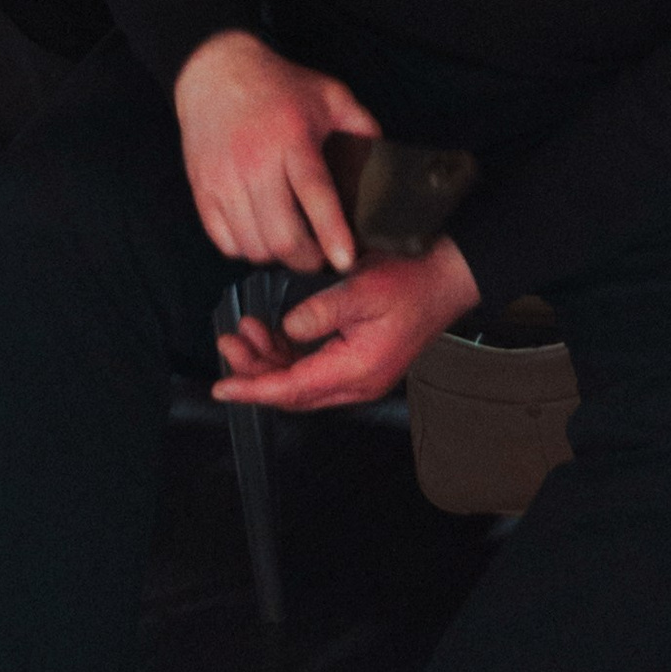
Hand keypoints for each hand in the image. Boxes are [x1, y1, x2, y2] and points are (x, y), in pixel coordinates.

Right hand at [175, 31, 379, 274]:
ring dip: (278, 256)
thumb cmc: (276, 85)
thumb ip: (361, 126)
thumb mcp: (329, 94)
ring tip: (292, 242)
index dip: (332, 233)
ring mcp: (224, 179)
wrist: (216, 71)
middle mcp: (255, 162)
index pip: (315, 194)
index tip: (345, 260)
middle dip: (308, 259)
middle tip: (321, 256)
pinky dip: (247, 249)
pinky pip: (226, 243)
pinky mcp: (203, 190)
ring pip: (254, 246)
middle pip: (282, 236)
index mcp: (292, 138)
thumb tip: (384, 162)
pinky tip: (261, 232)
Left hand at [212, 242, 480, 410]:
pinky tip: (272, 332)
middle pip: (293, 392)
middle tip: (228, 344)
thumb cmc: (412, 281)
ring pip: (301, 381)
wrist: (447, 279)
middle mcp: (356, 383)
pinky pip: (314, 369)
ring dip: (269, 361)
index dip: (254, 389)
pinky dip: (289, 355)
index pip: (293, 390)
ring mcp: (358, 376)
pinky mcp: (359, 362)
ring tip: (243, 333)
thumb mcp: (362, 288)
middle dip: (255, 373)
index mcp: (357, 370)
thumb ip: (321, 311)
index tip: (222, 388)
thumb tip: (287, 329)